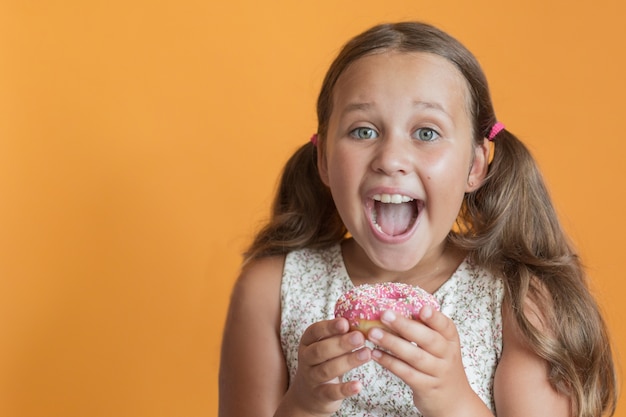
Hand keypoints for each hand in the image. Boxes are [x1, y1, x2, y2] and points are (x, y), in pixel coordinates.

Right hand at [282, 318, 371, 415]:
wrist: (308, 395)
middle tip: (360, 337)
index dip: (329, 327)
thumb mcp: (326, 346)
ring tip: (367, 354)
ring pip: (327, 370)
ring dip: (347, 362)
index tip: (345, 322)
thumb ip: (339, 335)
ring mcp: (311, 378)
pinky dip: (345, 389)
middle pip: (320, 350)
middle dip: (341, 343)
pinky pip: (332, 392)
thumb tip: (362, 322)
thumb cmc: (323, 362)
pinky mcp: (320, 395)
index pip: (314, 331)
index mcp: (308, 342)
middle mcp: (306, 359)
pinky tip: (358, 385)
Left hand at [367, 306, 482, 415]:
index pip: (446, 326)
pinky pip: (406, 373)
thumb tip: (396, 309)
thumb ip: (425, 329)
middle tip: (385, 314)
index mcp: (450, 340)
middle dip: (405, 326)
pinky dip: (389, 362)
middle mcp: (447, 355)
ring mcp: (438, 372)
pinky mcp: (426, 387)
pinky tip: (375, 353)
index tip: (422, 308)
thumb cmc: (441, 366)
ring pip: (415, 356)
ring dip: (392, 343)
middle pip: (428, 339)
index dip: (435, 317)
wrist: (454, 401)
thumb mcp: (441, 347)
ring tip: (373, 333)